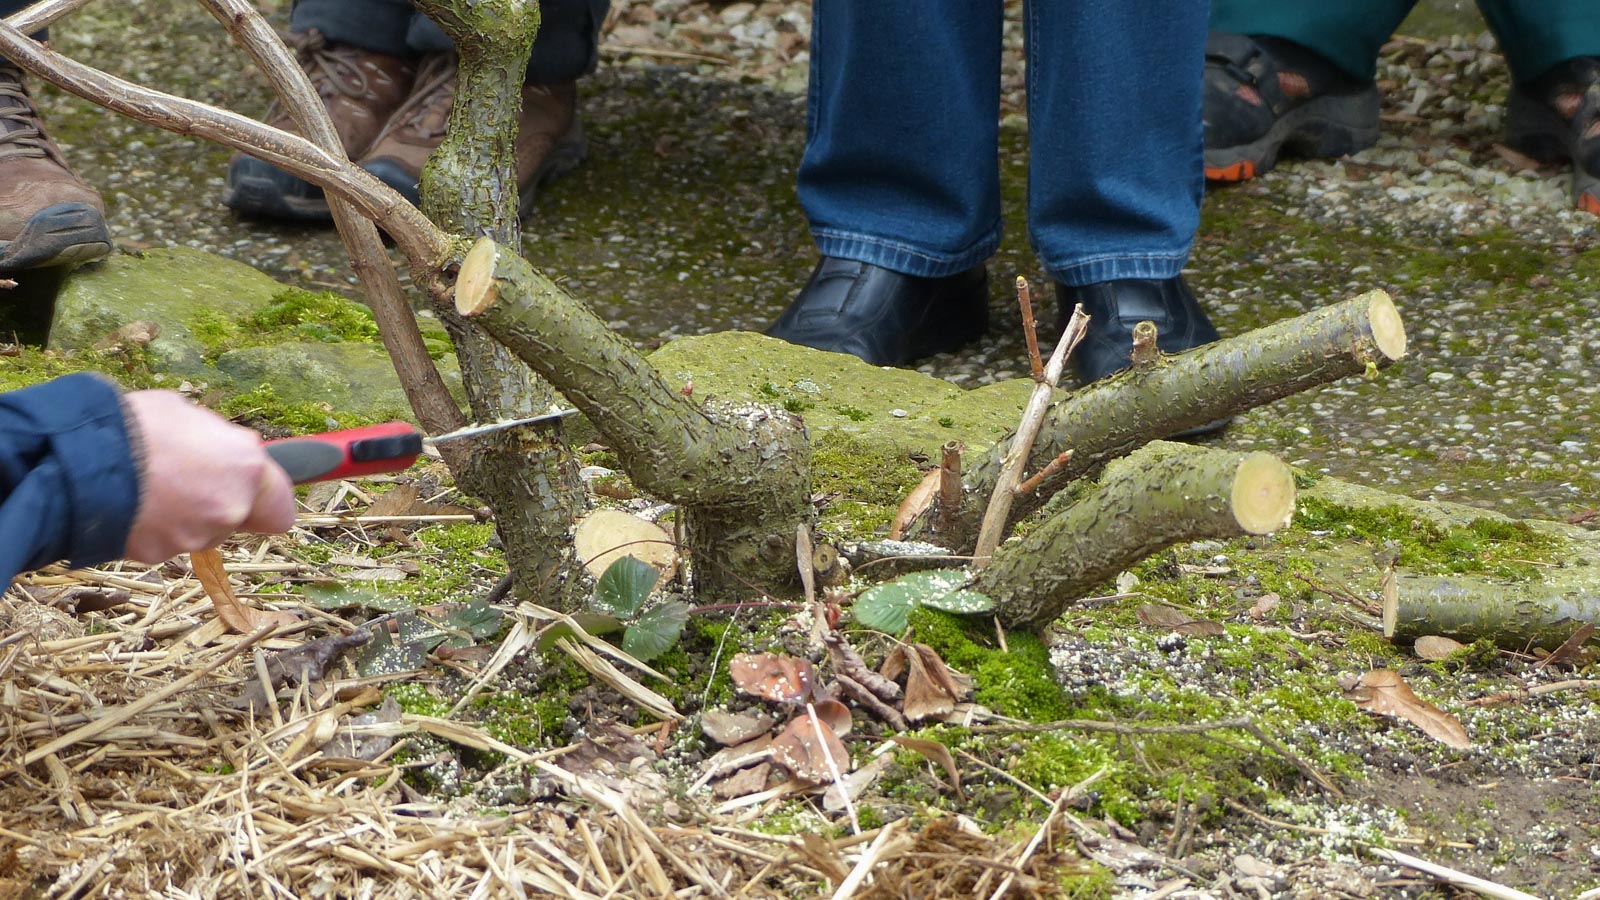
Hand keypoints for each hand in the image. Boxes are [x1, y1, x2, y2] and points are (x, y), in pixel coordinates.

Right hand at [121, 391, 296, 562]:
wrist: (76, 459)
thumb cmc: (134, 424)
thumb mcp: (187, 415)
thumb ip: (220, 442)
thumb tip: (229, 450)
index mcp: (246, 468)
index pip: (282, 508)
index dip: (265, 500)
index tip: (250, 492)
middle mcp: (229, 508)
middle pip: (238, 520)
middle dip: (218, 504)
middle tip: (187, 482)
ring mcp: (194, 536)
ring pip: (201, 532)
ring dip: (185, 516)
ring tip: (150, 487)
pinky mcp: (158, 555)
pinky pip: (165, 542)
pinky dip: (154, 528)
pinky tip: (132, 504)